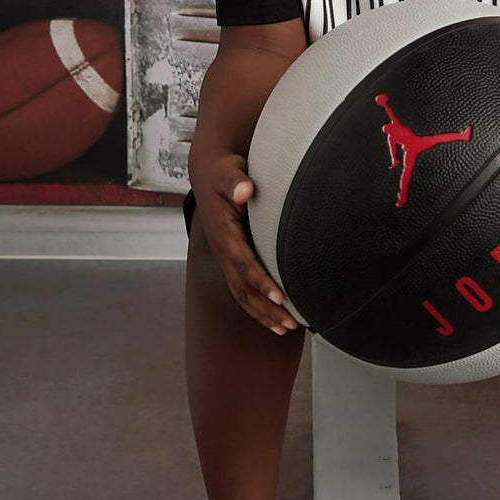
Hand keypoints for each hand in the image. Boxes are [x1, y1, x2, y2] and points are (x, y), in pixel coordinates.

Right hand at [191, 153, 299, 337]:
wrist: (208, 173)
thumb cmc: (224, 173)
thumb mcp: (228, 172)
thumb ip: (236, 181)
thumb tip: (245, 189)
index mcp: (223, 234)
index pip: (244, 263)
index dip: (262, 281)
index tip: (281, 296)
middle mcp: (223, 251)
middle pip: (243, 288)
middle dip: (266, 308)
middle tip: (290, 323)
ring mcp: (226, 257)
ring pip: (242, 294)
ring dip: (263, 313)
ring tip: (286, 327)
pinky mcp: (232, 258)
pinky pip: (243, 288)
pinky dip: (258, 305)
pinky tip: (275, 315)